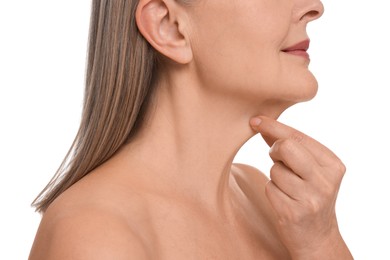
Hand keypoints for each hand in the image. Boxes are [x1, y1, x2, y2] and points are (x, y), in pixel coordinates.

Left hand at [250, 116, 351, 258]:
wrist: (317, 237)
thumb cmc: (309, 195)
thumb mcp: (309, 169)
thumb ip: (291, 146)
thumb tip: (262, 124)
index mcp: (333, 165)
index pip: (298, 137)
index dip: (273, 126)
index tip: (255, 120)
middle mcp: (325, 181)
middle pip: (286, 147)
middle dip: (275, 150)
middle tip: (278, 159)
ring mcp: (310, 199)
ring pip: (275, 170)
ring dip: (275, 176)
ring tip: (289, 188)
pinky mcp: (293, 213)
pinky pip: (269, 188)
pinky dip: (272, 191)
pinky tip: (285, 201)